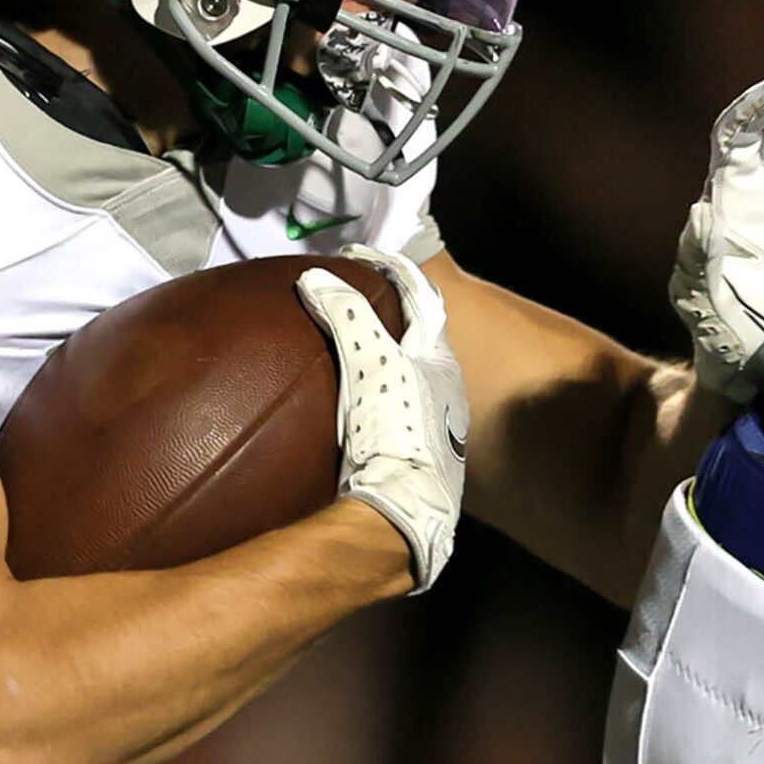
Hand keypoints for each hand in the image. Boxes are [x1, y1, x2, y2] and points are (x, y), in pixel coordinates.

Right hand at [296, 246, 466, 591]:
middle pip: (420, 335)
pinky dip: (374, 388)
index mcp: (441, 360)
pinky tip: (354, 400)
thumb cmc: (395, 428)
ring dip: (383, 352)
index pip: (421, 297)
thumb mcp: (370, 363)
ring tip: (347, 344)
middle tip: (349, 294)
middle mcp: (447, 389)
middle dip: (389, 311)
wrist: (405, 509)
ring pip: (410, 373)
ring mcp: (434, 425)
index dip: (390, 268)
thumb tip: (316, 276)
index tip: (355, 254)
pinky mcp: (416, 455)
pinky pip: (395, 406)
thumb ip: (346, 316)